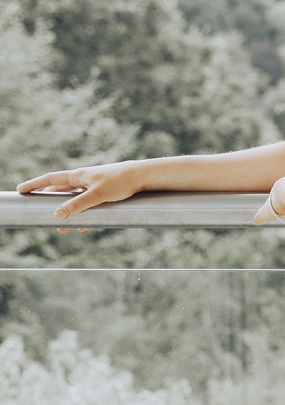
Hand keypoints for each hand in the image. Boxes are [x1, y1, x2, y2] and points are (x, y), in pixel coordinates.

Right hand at [17, 161, 144, 220]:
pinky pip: (86, 203)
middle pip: (60, 190)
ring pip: (73, 199)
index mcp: (78, 175)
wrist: (142, 176)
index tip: (21, 189)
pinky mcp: (103, 190)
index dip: (34, 184)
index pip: (50, 179)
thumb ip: (77, 205)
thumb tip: (57, 215)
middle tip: (41, 215)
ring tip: (63, 228)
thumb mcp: (97, 196)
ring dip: (67, 213)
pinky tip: (84, 225)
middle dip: (50, 204)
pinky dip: (82, 213)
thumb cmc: (120, 182)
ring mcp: (93, 184)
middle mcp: (83, 178)